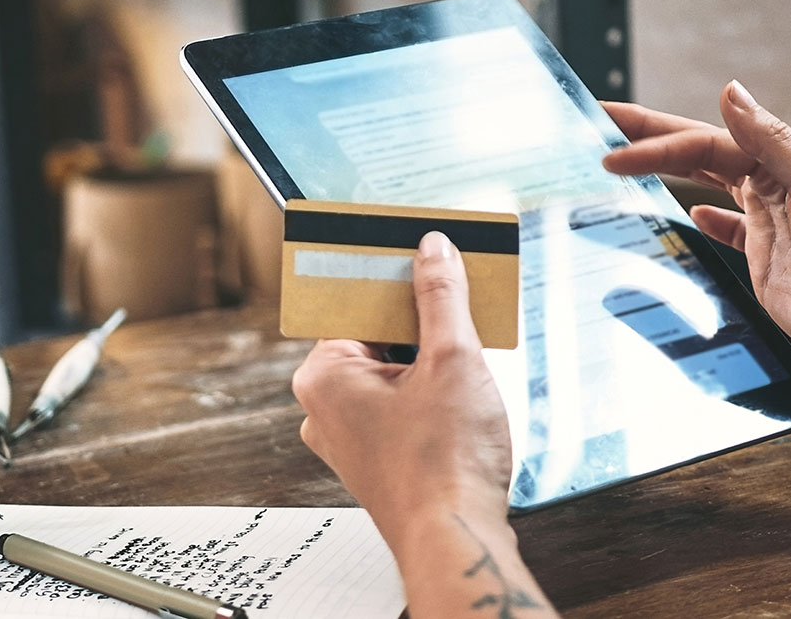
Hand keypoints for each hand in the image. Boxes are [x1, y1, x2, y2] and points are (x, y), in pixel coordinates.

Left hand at [293, 232, 554, 617]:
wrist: (456, 540)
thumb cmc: (444, 464)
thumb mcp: (451, 359)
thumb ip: (441, 296)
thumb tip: (433, 252)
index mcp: (324, 375)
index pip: (355, 301)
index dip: (395, 276)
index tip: (423, 256)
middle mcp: (324, 406)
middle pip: (374, 333)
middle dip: (419, 318)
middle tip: (458, 300)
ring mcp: (348, 434)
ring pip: (388, 369)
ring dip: (427, 354)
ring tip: (467, 350)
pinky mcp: (375, 454)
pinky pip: (396, 401)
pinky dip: (426, 387)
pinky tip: (461, 389)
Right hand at [602, 80, 790, 398]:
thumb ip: (771, 140)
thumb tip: (730, 91)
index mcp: (784, 163)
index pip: (702, 142)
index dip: (653, 143)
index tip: (609, 152)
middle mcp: (773, 187)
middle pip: (697, 153)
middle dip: (649, 137)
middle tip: (601, 123)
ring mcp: (767, 224)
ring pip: (705, 185)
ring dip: (668, 169)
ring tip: (631, 159)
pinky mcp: (764, 261)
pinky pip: (728, 230)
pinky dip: (705, 219)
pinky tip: (693, 216)